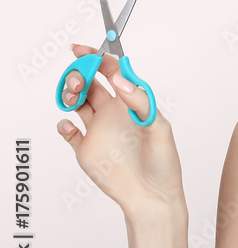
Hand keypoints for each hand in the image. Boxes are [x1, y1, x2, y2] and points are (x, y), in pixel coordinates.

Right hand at [56, 44, 184, 223]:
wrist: (153, 197)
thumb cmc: (163, 163)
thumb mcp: (159, 128)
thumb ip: (140, 102)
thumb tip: (120, 80)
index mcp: (132, 102)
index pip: (112, 72)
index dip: (97, 58)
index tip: (83, 50)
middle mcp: (113, 113)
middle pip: (89, 83)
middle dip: (79, 73)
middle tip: (79, 79)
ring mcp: (99, 130)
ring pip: (76, 102)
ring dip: (69, 93)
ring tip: (74, 98)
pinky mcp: (87, 150)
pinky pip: (68, 133)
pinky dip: (63, 127)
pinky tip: (70, 127)